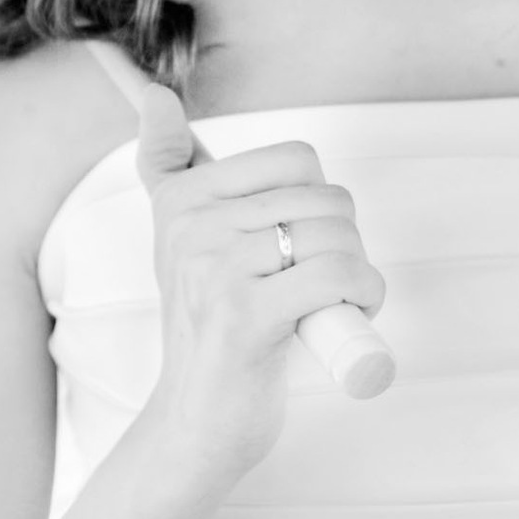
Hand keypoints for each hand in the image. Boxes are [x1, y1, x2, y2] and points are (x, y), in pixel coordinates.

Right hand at [135, 83, 385, 487]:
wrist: (194, 423)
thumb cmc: (206, 327)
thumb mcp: (181, 238)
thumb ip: (169, 165)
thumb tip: (154, 95)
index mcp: (180, 198)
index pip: (296, 159)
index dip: (318, 205)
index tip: (295, 246)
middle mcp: (189, 225)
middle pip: (324, 199)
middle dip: (343, 244)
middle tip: (318, 287)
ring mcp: (214, 268)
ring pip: (336, 236)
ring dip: (357, 276)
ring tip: (327, 307)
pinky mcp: (243, 316)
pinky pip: (338, 276)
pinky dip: (364, 298)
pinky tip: (345, 319)